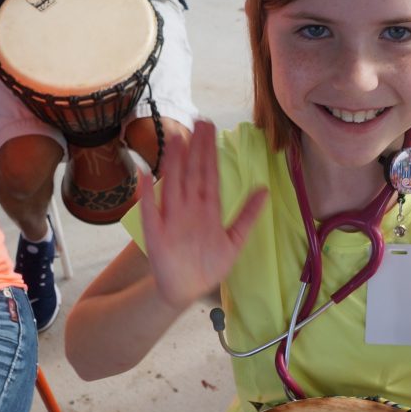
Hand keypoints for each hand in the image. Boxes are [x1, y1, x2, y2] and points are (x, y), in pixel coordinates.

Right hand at [139, 119, 266, 309]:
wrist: (186, 290)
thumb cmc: (208, 265)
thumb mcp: (235, 241)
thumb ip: (247, 215)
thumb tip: (264, 190)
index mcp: (207, 208)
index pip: (209, 173)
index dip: (210, 151)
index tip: (210, 128)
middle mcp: (189, 208)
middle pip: (192, 173)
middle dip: (195, 148)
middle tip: (198, 121)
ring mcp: (172, 219)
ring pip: (173, 185)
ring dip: (174, 163)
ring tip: (177, 139)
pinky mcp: (156, 234)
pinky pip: (150, 212)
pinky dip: (147, 195)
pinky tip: (146, 175)